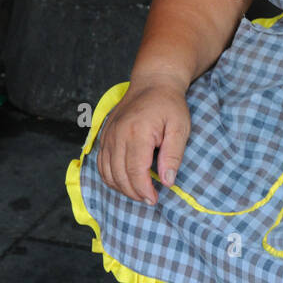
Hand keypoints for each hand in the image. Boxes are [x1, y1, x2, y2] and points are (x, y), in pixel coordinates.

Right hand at [95, 76, 190, 206]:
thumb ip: (173, 154)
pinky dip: (110, 177)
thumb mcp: (180, 127)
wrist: (153, 82)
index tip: (154, 199)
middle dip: (134, 192)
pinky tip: (125, 181)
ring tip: (139, 192)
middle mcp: (117, 134)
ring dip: (121, 188)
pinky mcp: (104, 135)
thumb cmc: (169, 105)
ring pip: (107, 172)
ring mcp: (108, 135)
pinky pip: (101, 164)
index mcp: (137, 132)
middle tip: (149, 199)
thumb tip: (167, 181)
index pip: (135, 171)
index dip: (143, 190)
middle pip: (119, 175)